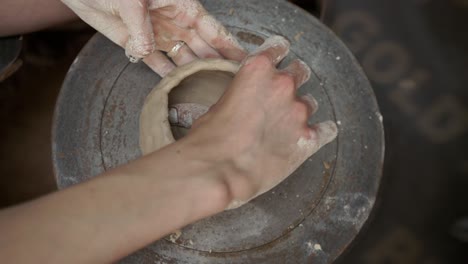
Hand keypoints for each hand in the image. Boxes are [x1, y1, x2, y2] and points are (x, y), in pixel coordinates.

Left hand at [61, 0, 246, 75]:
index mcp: (182, 6)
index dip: (230, 46)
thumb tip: (148, 52)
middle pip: (203, 48)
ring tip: (208, 91)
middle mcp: (175, 22)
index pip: (213, 29)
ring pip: (183, 58)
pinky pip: (158, 63)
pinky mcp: (140, 45)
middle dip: (217, 64)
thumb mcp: (131, 0)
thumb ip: (142, 28)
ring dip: (194, 72)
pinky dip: (166, 74)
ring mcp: (159, 35)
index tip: (246, 61)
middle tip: (231, 84)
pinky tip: (177, 86)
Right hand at [183, 36, 337, 208]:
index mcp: (258, 70)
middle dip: (292, 80)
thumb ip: (239, 94)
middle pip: (300, 71)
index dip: (278, 52)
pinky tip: (313, 135)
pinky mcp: (308, 139)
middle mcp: (283, 85)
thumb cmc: (209, 139)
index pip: (278, 47)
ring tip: (287, 125)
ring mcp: (299, 112)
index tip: (279, 58)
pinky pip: (327, 130)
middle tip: (281, 95)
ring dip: (300, 110)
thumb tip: (243, 101)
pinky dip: (321, 132)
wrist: (219, 170)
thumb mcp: (217, 104)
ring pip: (310, 102)